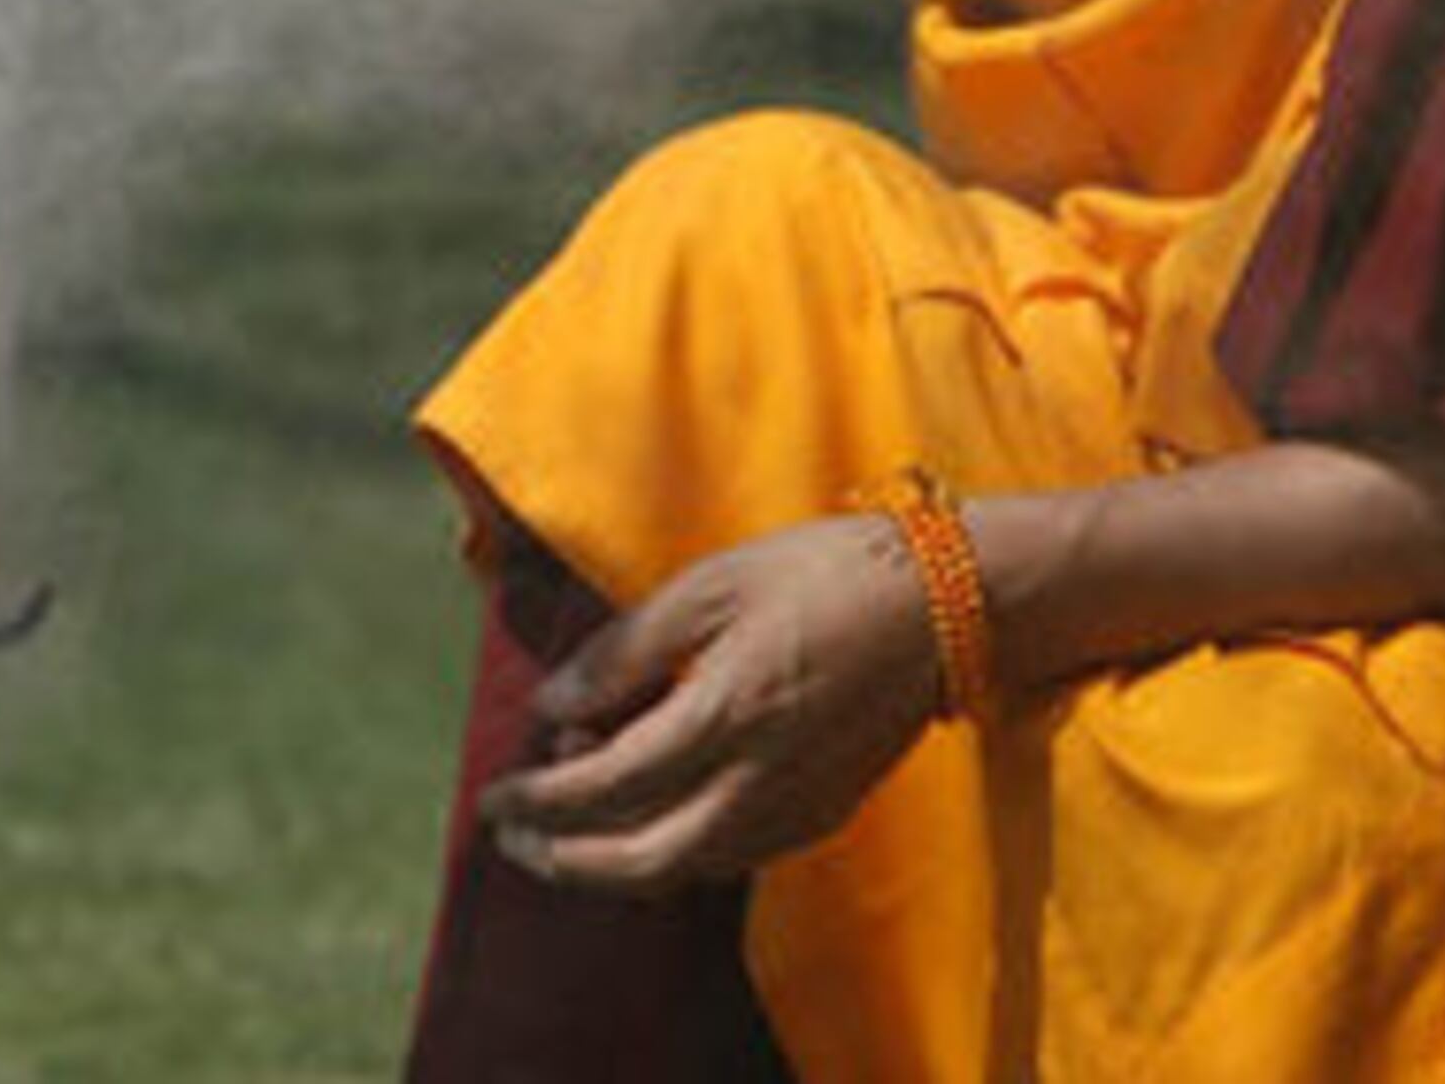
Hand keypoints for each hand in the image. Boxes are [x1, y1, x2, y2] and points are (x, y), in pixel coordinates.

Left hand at [480, 515, 946, 895]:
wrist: (949, 605)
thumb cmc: (824, 574)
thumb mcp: (710, 586)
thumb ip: (625, 651)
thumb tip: (552, 704)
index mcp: (724, 718)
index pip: (606, 786)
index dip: (540, 798)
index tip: (495, 792)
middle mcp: (757, 784)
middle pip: (638, 861)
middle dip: (564, 858)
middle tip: (513, 836)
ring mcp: (795, 809)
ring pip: (684, 871)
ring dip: (614, 859)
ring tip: (569, 821)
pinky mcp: (823, 814)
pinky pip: (728, 858)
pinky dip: (672, 851)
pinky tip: (649, 816)